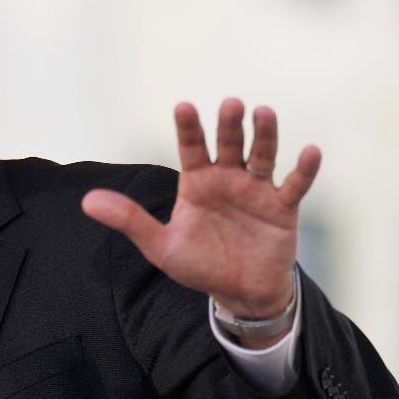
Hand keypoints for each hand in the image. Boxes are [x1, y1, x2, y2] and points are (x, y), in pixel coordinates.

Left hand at [82, 98, 320, 320]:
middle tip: (231, 104)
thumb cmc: (199, 264)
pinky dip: (303, 169)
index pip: (191, 148)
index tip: (183, 106)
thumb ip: (129, 220)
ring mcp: (256, 190)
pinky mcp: (282, 208)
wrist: (238, 293)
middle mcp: (227, 178)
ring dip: (264, 136)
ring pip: (262, 156)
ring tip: (263, 112)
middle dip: (229, 125)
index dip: (188, 128)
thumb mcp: (160, 246)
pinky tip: (310, 151)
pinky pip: (295, 185)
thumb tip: (87, 201)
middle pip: (229, 145)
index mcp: (196, 182)